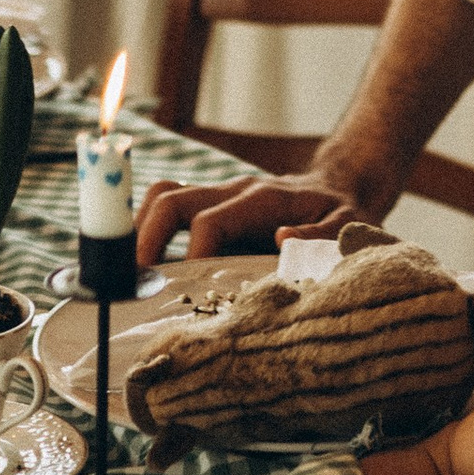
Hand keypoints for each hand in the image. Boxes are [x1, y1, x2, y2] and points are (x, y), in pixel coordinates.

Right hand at [132, 165, 368, 268]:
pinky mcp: (211, 204)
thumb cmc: (342, 213)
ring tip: (126, 274)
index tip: (183, 290)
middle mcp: (233, 191)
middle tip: (132, 283)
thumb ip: (321, 235)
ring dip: (139, 230)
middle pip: (172, 200)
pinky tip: (141, 265)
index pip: (210, 222)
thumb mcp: (346, 226)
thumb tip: (283, 238)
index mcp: (262, 200)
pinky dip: (147, 228)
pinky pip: (168, 205)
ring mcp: (218, 195)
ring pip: (163, 197)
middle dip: (145, 239)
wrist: (341, 184)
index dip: (192, 256)